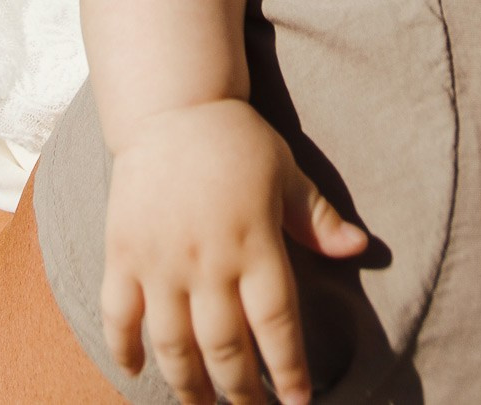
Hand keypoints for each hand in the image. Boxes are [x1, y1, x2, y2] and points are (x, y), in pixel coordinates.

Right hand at [100, 100, 367, 404]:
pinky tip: (136, 371)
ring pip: (172, 342)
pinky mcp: (123, 252)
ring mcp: (160, 259)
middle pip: (225, 345)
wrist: (171, 106)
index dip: (287, 369)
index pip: (276, 322)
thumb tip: (361, 248)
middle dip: (240, 391)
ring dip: (187, 383)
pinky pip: (119, 313)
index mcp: (254, 241)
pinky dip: (123, 346)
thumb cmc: (236, 141)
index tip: (297, 402)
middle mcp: (207, 258)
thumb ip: (318, 219)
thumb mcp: (287, 173)